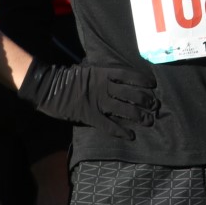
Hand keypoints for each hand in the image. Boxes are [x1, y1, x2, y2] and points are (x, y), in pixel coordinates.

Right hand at [16, 58, 158, 137]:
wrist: (50, 88)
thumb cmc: (68, 77)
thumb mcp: (87, 69)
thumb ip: (102, 73)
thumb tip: (116, 76)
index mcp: (103, 73)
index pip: (129, 75)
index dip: (143, 80)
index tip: (153, 85)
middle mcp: (104, 87)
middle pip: (132, 94)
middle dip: (146, 101)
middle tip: (155, 106)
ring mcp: (98, 102)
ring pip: (125, 110)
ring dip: (140, 116)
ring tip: (149, 120)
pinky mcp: (91, 116)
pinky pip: (109, 125)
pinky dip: (121, 131)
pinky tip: (131, 136)